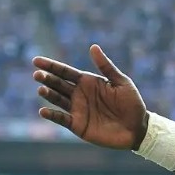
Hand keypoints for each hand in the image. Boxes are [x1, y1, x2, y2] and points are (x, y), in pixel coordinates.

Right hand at [33, 45, 148, 149]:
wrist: (138, 127)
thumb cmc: (131, 103)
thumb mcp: (121, 82)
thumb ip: (106, 66)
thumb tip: (93, 47)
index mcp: (88, 82)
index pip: (65, 72)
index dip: (51, 66)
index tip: (36, 61)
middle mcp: (79, 94)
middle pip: (58, 84)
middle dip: (47, 79)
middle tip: (37, 74)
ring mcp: (77, 109)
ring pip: (57, 100)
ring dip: (48, 95)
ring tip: (41, 89)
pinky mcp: (78, 124)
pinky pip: (61, 119)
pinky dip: (52, 115)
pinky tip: (43, 110)